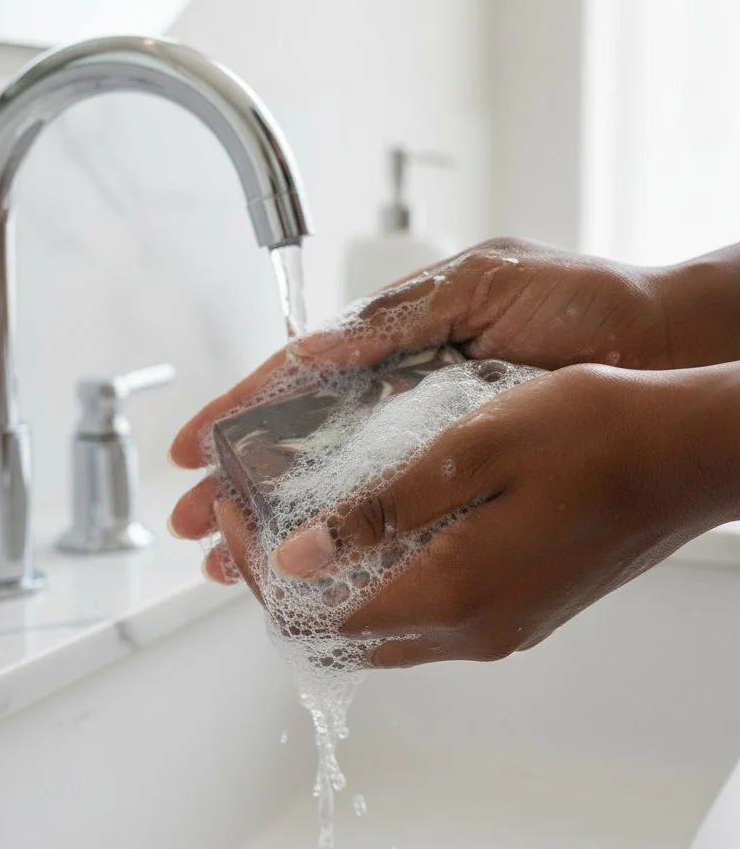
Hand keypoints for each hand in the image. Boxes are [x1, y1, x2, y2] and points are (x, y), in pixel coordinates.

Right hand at [169, 238, 672, 561]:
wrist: (658, 342)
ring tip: (231, 559)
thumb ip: (396, 317)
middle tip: (194, 523)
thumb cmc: (579, 300)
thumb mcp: (477, 284)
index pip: (297, 380)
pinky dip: (351, 536)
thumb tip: (316, 349)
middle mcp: (402, 396)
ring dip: (280, 520)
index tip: (189, 448)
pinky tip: (317, 564)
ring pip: (337, 488)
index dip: (238, 413)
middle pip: (300, 445)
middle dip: (240, 484)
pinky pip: (397, 510)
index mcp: (394, 342)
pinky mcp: (466, 476)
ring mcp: (430, 440)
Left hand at [223, 364, 738, 665]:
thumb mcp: (476, 448)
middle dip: (281, 579)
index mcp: (452, 593)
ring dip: (328, 581)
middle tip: (254, 514)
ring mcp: (499, 627)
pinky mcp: (518, 611)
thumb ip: (382, 509)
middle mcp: (471, 630)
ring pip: (378, 626)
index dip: (256, 566)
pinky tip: (372, 529)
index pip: (314, 614)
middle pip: (339, 632)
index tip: (233, 507)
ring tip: (300, 516)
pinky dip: (377, 580)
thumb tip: (300, 555)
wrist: (689, 455)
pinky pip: (422, 613)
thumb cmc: (600, 435)